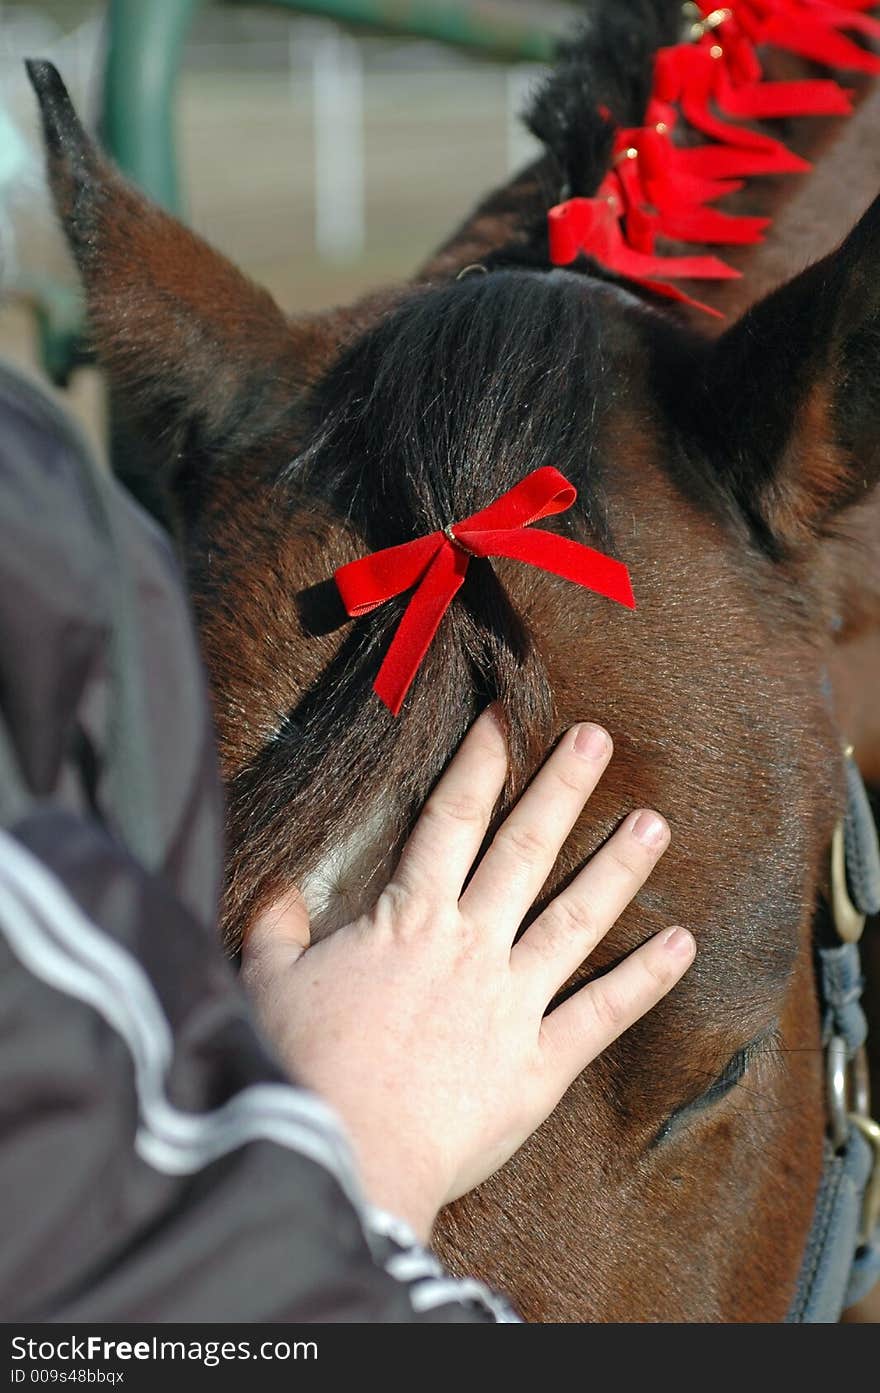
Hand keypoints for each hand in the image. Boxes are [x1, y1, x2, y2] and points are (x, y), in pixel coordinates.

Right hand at [240, 710, 693, 1240]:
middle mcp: (472, 945)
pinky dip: (646, 980)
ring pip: (577, 919)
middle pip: (525, 850)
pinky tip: (683, 944)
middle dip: (562, 788)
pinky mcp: (539, 1063)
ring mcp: (513, 1001)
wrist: (346, 1154)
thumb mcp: (269, 983)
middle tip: (598, 737)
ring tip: (656, 823)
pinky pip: (603, 1014)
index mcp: (409, 919)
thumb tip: (277, 892)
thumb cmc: (302, 1068)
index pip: (451, 819)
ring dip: (619, 869)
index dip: (480, 762)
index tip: (506, 715)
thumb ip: (276, 929)